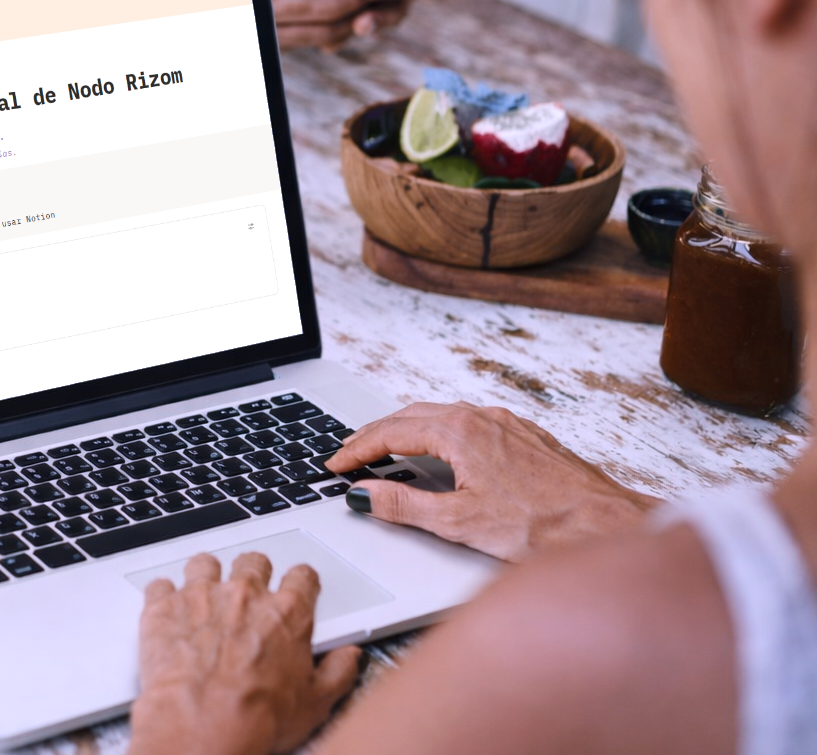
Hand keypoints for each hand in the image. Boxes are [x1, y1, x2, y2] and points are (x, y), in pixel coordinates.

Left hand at [128, 552, 361, 754]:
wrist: (201, 724)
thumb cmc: (255, 717)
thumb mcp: (315, 704)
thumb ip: (337, 672)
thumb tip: (349, 657)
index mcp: (286, 613)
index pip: (302, 576)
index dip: (300, 582)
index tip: (296, 587)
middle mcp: (244, 594)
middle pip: (253, 562)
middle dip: (253, 573)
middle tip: (248, 594)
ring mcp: (201, 596)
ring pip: (205, 564)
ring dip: (206, 577)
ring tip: (204, 597)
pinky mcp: (163, 606)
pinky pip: (160, 585)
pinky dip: (163, 596)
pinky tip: (167, 612)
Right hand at [325, 402, 659, 561]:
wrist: (607, 525)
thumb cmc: (543, 525)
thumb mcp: (460, 522)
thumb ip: (404, 506)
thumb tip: (364, 495)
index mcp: (459, 432)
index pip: (391, 432)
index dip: (356, 448)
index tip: (334, 464)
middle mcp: (482, 418)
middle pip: (411, 415)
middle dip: (375, 434)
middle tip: (348, 454)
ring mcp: (506, 424)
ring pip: (441, 416)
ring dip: (406, 430)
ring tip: (384, 450)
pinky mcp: (524, 437)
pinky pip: (467, 424)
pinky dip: (438, 433)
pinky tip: (440, 452)